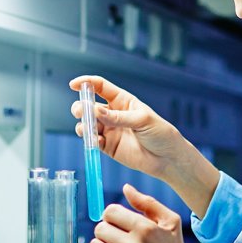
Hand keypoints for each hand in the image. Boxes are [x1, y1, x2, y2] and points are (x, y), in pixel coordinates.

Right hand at [69, 75, 219, 213]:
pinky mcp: (107, 147)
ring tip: (88, 130)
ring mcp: (109, 130)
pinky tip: (96, 142)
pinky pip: (92, 141)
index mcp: (122, 101)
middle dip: (81, 108)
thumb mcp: (143, 120)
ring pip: (87, 124)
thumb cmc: (161, 133)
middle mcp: (112, 114)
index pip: (100, 87)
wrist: (167, 159)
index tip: (73, 85)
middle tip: (82, 113)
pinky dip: (90, 141)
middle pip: (88, 106)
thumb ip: (119, 117)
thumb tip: (97, 111)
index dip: (86, 83)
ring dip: (83, 125)